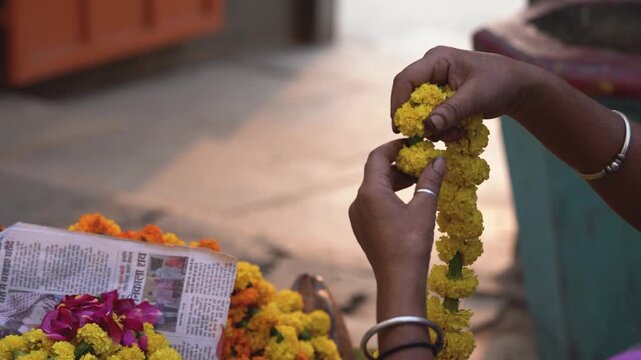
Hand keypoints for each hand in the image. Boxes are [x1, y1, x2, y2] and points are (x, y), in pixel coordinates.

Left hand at [348, 140, 446, 281]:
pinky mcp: (362, 228)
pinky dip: (389, 196)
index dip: (394, 146)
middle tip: (421, 162)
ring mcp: (358, 216)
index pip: (378, 157)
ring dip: (395, 181)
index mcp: (370, 191)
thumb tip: (439, 159)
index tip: (412, 143)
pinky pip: (373, 204)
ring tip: (419, 181)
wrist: (398, 279)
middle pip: (376, 173)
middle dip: (399, 165)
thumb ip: (430, 180)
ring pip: (375, 189)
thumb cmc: (411, 242)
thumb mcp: (424, 207)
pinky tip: (409, 201)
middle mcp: (358, 201)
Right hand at [391, 46, 538, 138]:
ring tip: (454, 135)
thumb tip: (428, 126)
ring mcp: (436, 84)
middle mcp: (432, 70)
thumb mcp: (477, 97)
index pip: (405, 79)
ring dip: (433, 127)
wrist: (518, 88)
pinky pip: (432, 116)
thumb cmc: (500, 83)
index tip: (400, 126)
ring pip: (420, 110)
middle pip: (408, 96)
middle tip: (424, 137)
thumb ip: (452, 111)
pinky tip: (458, 133)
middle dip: (417, 119)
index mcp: (437, 60)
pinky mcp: (442, 98)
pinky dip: (442, 128)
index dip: (398, 102)